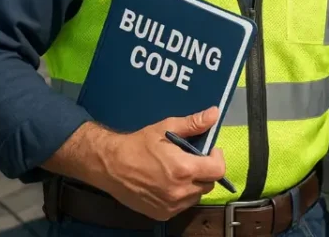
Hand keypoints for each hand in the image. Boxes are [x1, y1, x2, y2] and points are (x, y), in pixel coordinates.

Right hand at [96, 106, 226, 220]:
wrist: (110, 166)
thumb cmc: (138, 145)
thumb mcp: (166, 128)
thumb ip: (193, 123)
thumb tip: (214, 114)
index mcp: (184, 169)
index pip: (218, 170)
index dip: (216, 158)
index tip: (208, 151)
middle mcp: (180, 191)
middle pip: (209, 183)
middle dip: (205, 170)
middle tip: (192, 159)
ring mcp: (171, 205)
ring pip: (196, 195)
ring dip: (194, 184)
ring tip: (179, 171)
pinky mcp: (162, 214)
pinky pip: (182, 205)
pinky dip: (181, 195)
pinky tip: (169, 183)